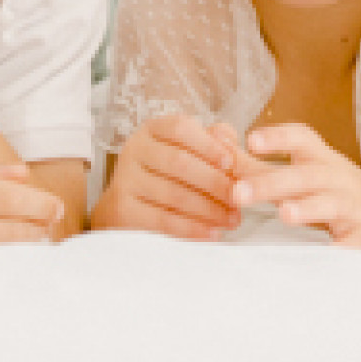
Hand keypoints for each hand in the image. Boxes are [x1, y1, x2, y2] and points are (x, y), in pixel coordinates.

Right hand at [93, 115, 242, 238]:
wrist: (125, 206)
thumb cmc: (167, 175)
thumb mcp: (188, 151)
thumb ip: (213, 142)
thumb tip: (230, 144)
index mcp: (153, 129)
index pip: (180, 128)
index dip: (208, 145)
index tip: (231, 163)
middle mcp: (135, 149)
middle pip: (178, 162)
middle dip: (215, 183)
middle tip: (239, 199)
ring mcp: (124, 179)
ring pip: (174, 194)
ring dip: (209, 209)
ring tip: (232, 219)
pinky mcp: (121, 209)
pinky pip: (162, 220)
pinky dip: (192, 229)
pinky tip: (212, 233)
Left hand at [234, 125, 360, 250]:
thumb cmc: (336, 192)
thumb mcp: (305, 173)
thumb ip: (259, 164)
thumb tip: (216, 142)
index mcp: (321, 160)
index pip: (302, 139)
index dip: (278, 137)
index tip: (251, 140)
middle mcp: (339, 179)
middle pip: (307, 175)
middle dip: (273, 183)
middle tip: (238, 193)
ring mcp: (356, 208)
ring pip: (331, 204)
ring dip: (309, 209)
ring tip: (285, 215)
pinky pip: (353, 245)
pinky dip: (340, 251)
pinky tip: (324, 259)